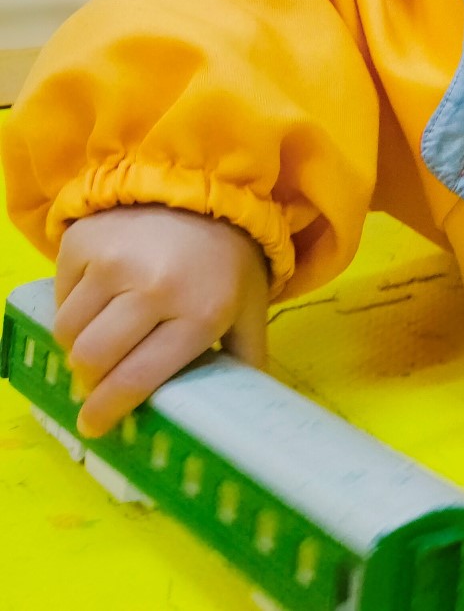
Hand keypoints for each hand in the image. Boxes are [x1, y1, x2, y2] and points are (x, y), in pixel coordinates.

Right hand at [52, 206, 269, 438]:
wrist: (205, 191)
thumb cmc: (228, 262)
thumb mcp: (250, 310)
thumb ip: (244, 360)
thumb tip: (239, 411)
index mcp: (201, 313)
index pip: (138, 378)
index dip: (109, 410)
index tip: (94, 426)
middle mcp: (155, 287)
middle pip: (92, 359)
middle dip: (90, 382)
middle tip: (96, 385)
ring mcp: (113, 262)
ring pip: (69, 331)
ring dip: (77, 347)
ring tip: (98, 344)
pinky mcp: (83, 242)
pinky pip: (60, 296)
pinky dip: (71, 308)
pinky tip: (97, 303)